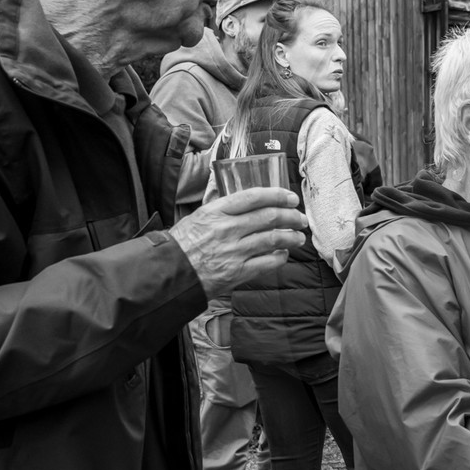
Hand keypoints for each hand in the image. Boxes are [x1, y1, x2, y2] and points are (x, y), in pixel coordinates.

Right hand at [168, 188, 306, 298]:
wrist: (169, 273)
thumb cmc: (182, 244)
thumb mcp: (198, 217)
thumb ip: (222, 207)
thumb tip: (245, 199)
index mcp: (216, 212)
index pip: (253, 197)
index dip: (277, 195)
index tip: (290, 197)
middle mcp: (227, 229)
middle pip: (269, 217)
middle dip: (291, 216)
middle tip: (300, 219)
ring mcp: (233, 252)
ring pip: (273, 239)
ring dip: (291, 237)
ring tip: (299, 237)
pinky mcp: (237, 273)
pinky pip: (267, 263)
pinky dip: (280, 258)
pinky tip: (283, 255)